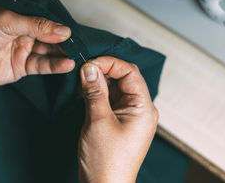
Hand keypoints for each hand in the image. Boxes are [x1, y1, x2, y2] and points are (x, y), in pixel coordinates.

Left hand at [0, 6, 74, 93]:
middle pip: (52, 37)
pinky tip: (67, 64)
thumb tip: (64, 30)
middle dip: (67, 42)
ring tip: (79, 56)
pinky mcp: (21, 68)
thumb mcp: (7, 21)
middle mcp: (25, 33)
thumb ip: (36, 25)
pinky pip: (42, 66)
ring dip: (64, 54)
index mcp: (21, 16)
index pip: (48, 20)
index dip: (63, 25)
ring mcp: (23, 50)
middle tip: (84, 46)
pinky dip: (55, 66)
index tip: (79, 32)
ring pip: (50, 52)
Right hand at [78, 56, 158, 182]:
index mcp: (144, 108)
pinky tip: (84, 92)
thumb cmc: (106, 161)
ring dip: (98, 82)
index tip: (89, 63)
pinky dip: (97, 93)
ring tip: (81, 83)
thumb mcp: (98, 121)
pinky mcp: (120, 121)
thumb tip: (89, 67)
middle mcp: (141, 109)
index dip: (110, 63)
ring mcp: (130, 115)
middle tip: (82, 71)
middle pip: (124, 78)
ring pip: (116, 88)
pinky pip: (110, 99)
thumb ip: (95, 91)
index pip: (130, 72)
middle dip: (102, 71)